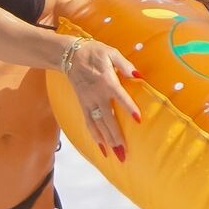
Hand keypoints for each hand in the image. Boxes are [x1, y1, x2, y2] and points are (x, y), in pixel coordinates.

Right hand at [63, 38, 138, 157]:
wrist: (69, 55)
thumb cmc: (94, 53)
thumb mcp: (111, 53)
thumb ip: (125, 65)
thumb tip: (138, 75)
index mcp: (107, 81)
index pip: (120, 97)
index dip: (129, 107)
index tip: (138, 120)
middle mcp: (97, 95)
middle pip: (108, 119)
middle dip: (116, 137)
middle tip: (125, 153)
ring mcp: (88, 102)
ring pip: (98, 125)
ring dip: (107, 142)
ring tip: (116, 156)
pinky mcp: (83, 105)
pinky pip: (89, 123)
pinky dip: (95, 137)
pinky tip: (101, 149)